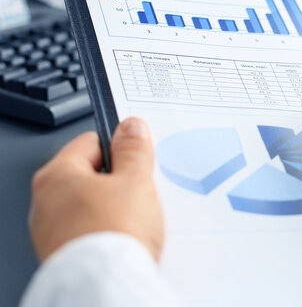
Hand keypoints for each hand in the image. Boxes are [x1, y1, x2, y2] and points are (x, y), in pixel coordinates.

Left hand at [29, 117, 163, 261]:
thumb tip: (131, 128)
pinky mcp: (65, 255)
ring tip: (136, 219)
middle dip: (120, 181)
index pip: (91, 142)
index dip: (121, 145)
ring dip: (116, 208)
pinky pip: (91, 232)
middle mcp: (46, 202)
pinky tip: (126, 239)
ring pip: (92, 206)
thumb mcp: (135, 181)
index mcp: (56, 176)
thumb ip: (134, 150)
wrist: (106, 287)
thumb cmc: (112, 235)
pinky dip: (109, 232)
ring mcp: (53, 231)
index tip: (139, 153)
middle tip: (141, 190)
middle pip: (92, 176)